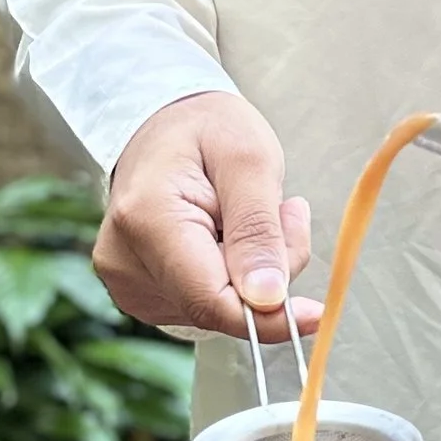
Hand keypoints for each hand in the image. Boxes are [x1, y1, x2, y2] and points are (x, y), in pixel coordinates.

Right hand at [95, 91, 321, 340]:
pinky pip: (204, 303)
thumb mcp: (250, 159)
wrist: (166, 124)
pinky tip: (227, 235)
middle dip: (267, 275)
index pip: (210, 298)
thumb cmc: (206, 130)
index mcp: (145, 219)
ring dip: (252, 274)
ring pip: (216, 308)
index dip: (267, 316)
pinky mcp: (141, 292)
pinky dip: (232, 277)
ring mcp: (128, 280)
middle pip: (217, 305)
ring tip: (247, 213)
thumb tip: (268, 299)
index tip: (316, 314)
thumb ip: (258, 229)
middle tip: (285, 214)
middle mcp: (124, 260)